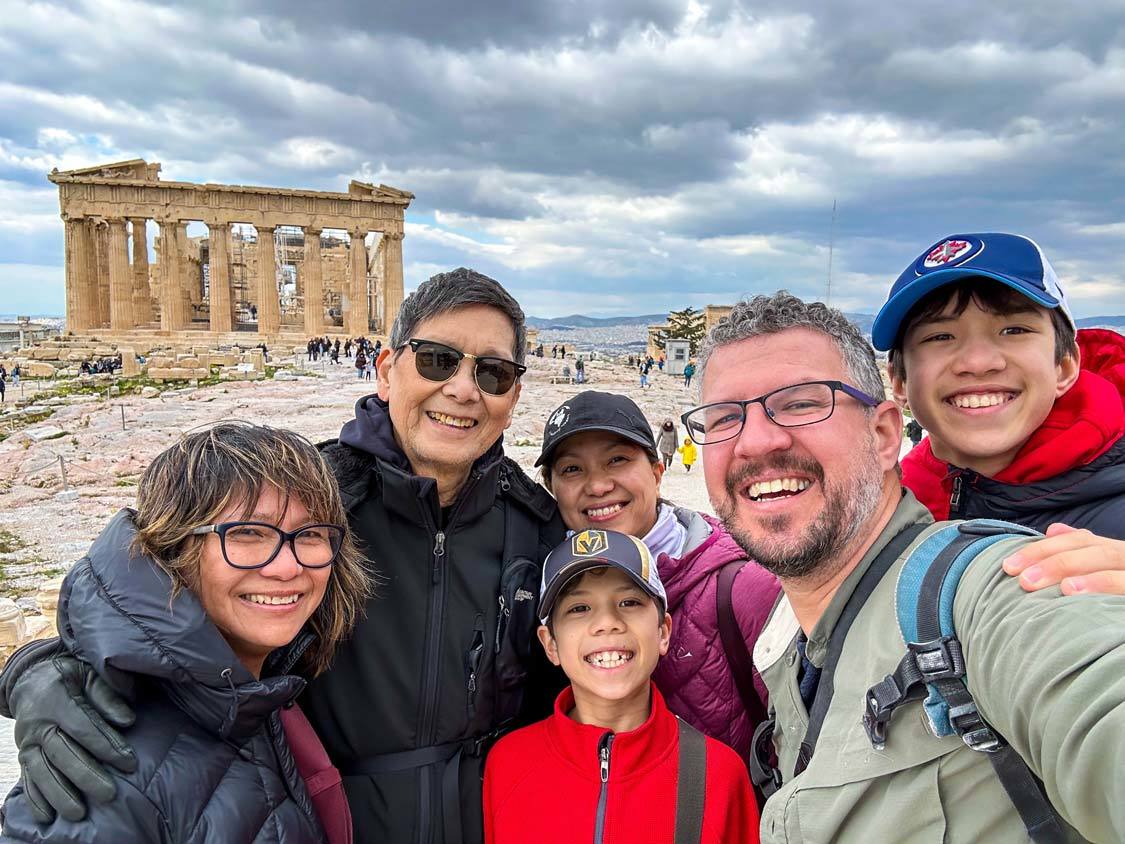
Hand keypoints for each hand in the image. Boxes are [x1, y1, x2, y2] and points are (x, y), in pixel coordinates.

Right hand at [10, 654, 136, 822]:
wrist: (31, 679)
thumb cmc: (69, 676)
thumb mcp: (89, 674)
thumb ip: (108, 696)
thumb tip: (128, 721)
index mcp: (56, 700)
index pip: (84, 727)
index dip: (107, 746)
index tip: (130, 763)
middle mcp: (38, 724)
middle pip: (62, 754)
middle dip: (86, 776)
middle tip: (109, 794)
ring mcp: (27, 742)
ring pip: (42, 771)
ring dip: (59, 794)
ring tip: (79, 813)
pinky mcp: (23, 755)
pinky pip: (27, 779)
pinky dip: (35, 799)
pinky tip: (47, 816)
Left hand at [1003, 523, 1124, 595]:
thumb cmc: (1119, 588)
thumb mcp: (1107, 564)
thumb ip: (1082, 550)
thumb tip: (1053, 530)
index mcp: (1114, 550)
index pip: (1077, 541)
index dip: (1041, 550)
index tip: (1008, 566)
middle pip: (1093, 551)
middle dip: (1055, 562)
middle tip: (1021, 579)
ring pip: (1118, 567)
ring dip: (1089, 577)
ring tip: (1062, 589)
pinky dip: (1108, 588)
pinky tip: (1088, 597)